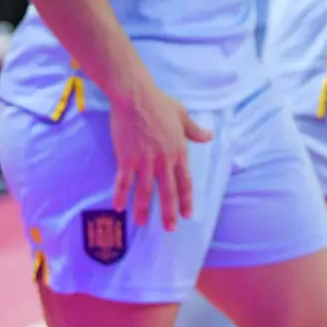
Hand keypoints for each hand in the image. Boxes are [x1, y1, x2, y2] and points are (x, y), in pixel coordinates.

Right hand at [109, 79, 213, 230]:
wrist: (135, 97)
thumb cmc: (159, 103)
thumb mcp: (182, 116)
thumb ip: (194, 130)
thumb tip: (208, 136)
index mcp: (179, 151)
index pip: (185, 182)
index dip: (186, 200)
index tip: (187, 215)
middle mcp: (163, 160)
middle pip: (167, 191)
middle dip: (168, 212)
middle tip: (169, 229)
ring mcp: (144, 161)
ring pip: (145, 191)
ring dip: (143, 209)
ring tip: (142, 224)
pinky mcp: (125, 158)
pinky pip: (123, 181)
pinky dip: (120, 195)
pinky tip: (118, 207)